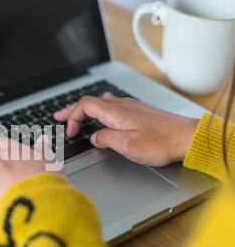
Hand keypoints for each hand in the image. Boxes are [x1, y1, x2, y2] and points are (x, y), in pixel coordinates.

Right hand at [54, 93, 199, 166]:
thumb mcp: (128, 145)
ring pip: (100, 103)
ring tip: (75, 115)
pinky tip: (102, 110)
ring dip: (84, 110)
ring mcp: (130, 107)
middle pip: (89, 102)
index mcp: (115, 112)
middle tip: (58, 117)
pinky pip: (112, 105)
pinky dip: (99, 109)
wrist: (188, 137)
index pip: (84, 106)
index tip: (69, 131)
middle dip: (71, 110)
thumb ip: (106, 139)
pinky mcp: (138, 112)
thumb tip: (96, 137)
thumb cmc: (162, 142)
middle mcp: (121, 105)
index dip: (72, 117)